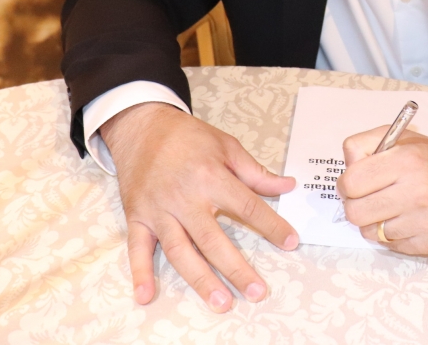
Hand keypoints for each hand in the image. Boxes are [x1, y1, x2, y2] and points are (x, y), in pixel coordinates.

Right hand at [100, 102, 297, 311]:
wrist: (143, 127)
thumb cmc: (189, 137)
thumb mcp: (226, 146)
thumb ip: (256, 172)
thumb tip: (288, 187)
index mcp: (210, 176)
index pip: (246, 206)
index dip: (270, 225)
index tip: (290, 242)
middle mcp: (184, 197)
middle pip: (213, 239)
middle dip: (236, 268)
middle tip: (257, 292)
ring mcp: (158, 210)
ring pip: (180, 251)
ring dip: (200, 279)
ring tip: (221, 302)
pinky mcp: (137, 217)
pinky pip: (137, 248)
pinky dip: (140, 273)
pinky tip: (146, 296)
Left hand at [336, 126, 427, 254]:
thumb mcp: (401, 138)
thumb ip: (365, 144)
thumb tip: (346, 167)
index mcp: (407, 161)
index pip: (352, 182)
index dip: (346, 184)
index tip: (353, 184)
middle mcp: (417, 192)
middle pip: (355, 212)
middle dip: (356, 205)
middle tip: (368, 198)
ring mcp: (423, 221)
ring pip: (370, 232)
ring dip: (374, 221)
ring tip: (391, 208)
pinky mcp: (427, 244)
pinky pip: (389, 246)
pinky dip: (391, 234)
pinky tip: (405, 220)